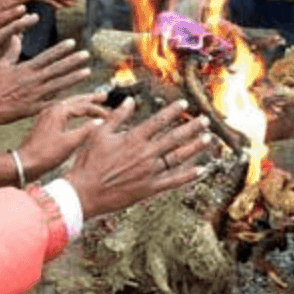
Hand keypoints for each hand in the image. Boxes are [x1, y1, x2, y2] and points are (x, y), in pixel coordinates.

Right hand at [0, 36, 90, 126]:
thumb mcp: (1, 65)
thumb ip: (11, 51)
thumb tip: (16, 36)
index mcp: (25, 69)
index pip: (47, 56)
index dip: (60, 49)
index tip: (72, 43)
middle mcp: (33, 81)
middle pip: (57, 69)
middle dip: (73, 61)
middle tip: (86, 54)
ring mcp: (35, 95)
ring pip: (59, 85)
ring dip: (74, 78)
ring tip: (87, 71)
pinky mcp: (34, 108)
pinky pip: (52, 102)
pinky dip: (64, 98)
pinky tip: (77, 95)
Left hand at [16, 94, 110, 180]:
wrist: (24, 163)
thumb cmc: (45, 154)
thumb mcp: (69, 143)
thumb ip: (86, 130)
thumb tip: (100, 122)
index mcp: (58, 111)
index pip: (83, 105)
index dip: (98, 110)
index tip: (110, 115)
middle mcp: (52, 109)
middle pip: (75, 99)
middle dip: (90, 98)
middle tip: (105, 97)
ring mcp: (46, 115)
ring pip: (68, 104)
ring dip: (82, 103)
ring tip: (93, 102)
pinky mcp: (44, 123)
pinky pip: (62, 111)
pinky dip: (73, 110)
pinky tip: (75, 114)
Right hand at [64, 99, 213, 218]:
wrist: (84, 193)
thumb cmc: (88, 162)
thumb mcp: (99, 134)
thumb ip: (117, 117)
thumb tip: (130, 100)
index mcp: (133, 139)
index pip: (158, 121)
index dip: (172, 111)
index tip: (184, 104)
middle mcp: (145, 154)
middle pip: (174, 137)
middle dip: (191, 127)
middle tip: (206, 120)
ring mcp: (149, 172)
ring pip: (178, 157)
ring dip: (194, 147)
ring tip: (208, 139)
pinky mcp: (149, 189)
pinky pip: (173, 181)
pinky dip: (187, 176)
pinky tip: (200, 170)